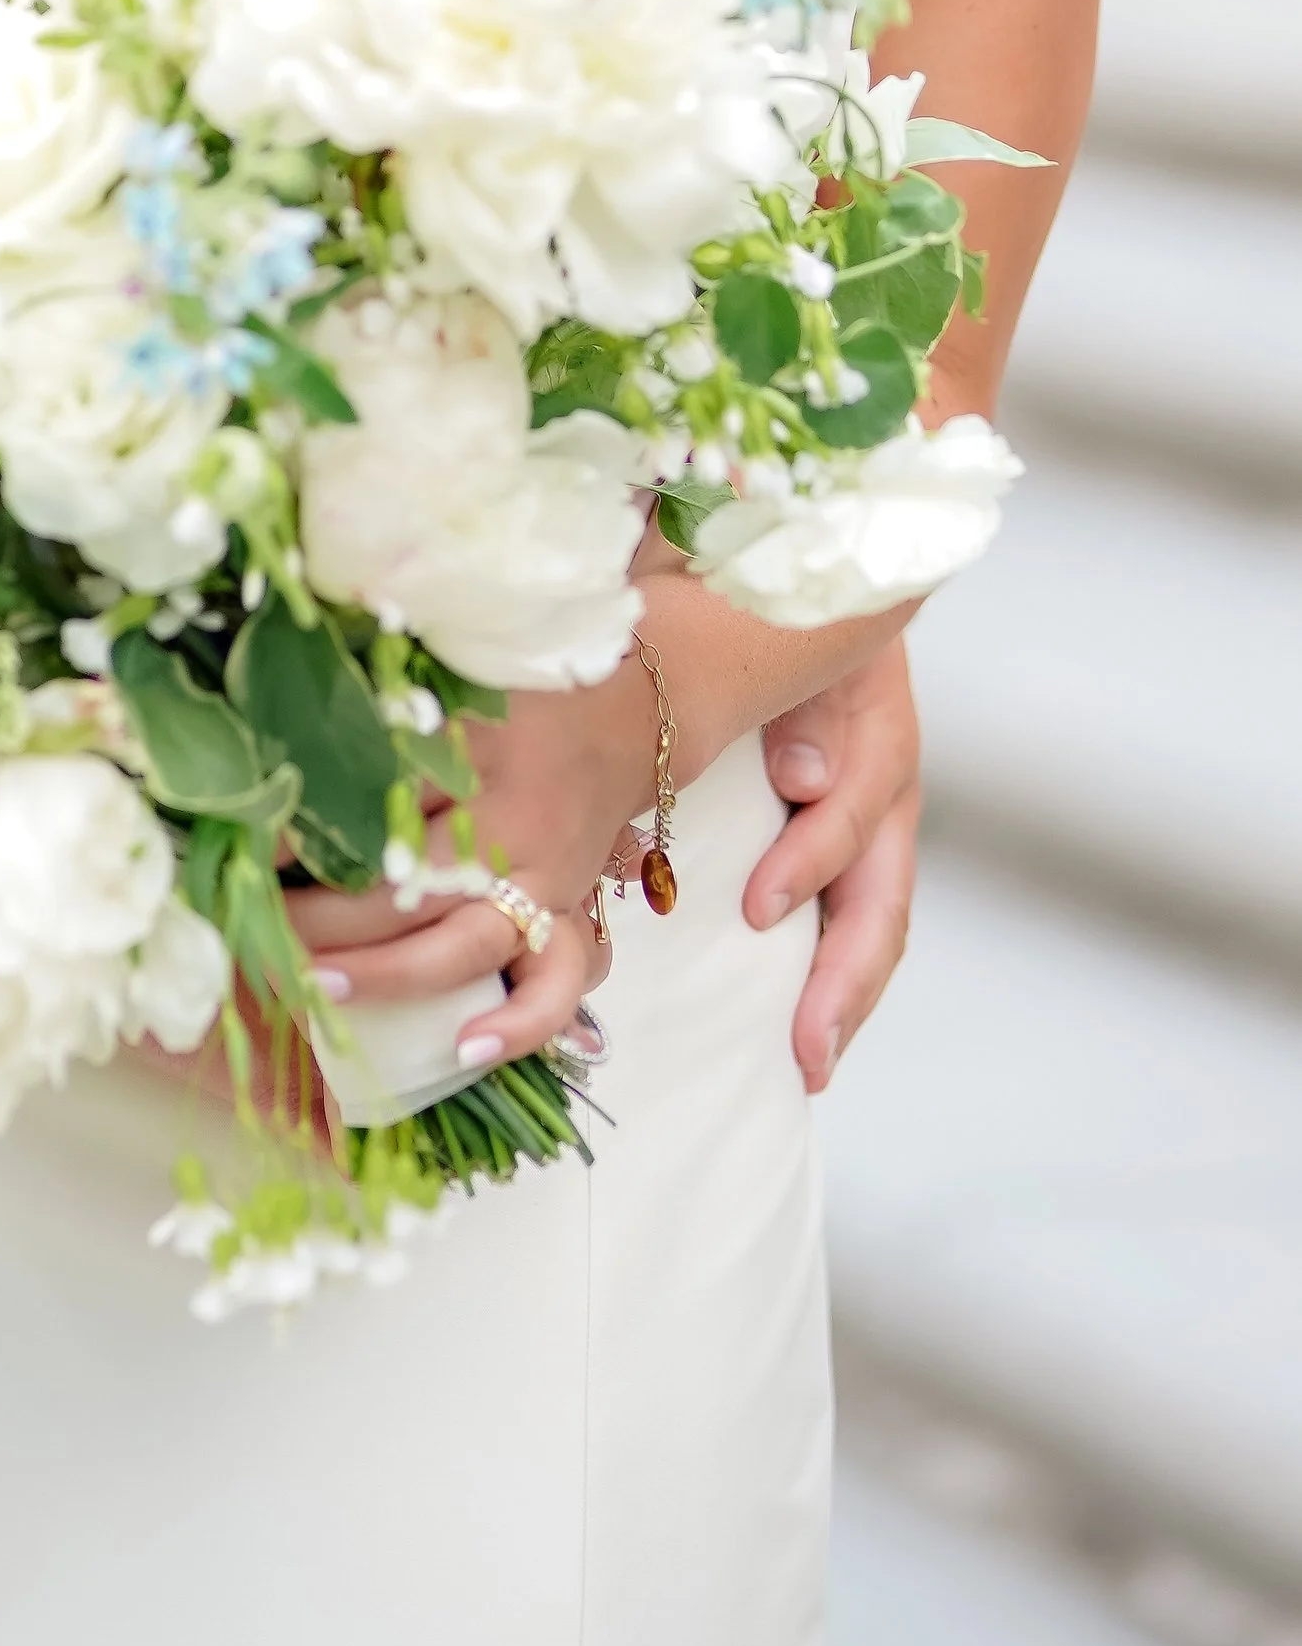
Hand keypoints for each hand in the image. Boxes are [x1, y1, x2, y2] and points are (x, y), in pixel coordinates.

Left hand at [278, 663, 651, 1074]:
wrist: (639, 713)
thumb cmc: (524, 692)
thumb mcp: (450, 675)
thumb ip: (378, 702)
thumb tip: (270, 733)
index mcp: (471, 744)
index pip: (372, 793)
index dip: (299, 826)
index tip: (239, 843)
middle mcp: (509, 816)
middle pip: (405, 880)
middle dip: (320, 913)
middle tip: (251, 926)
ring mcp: (546, 874)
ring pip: (463, 943)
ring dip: (386, 973)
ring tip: (315, 987)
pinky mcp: (574, 914)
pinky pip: (556, 982)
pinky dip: (519, 1023)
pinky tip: (464, 1048)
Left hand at [750, 641, 921, 1090]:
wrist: (810, 585)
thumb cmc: (788, 602)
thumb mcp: (799, 629)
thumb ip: (800, 696)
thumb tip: (804, 781)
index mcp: (874, 729)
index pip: (854, 809)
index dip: (811, 860)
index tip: (761, 908)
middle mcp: (883, 786)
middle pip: (884, 895)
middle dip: (847, 980)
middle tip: (809, 1052)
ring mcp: (871, 817)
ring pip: (875, 919)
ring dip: (846, 994)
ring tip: (811, 1060)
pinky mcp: (846, 834)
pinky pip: (850, 913)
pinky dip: (831, 970)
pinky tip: (804, 1023)